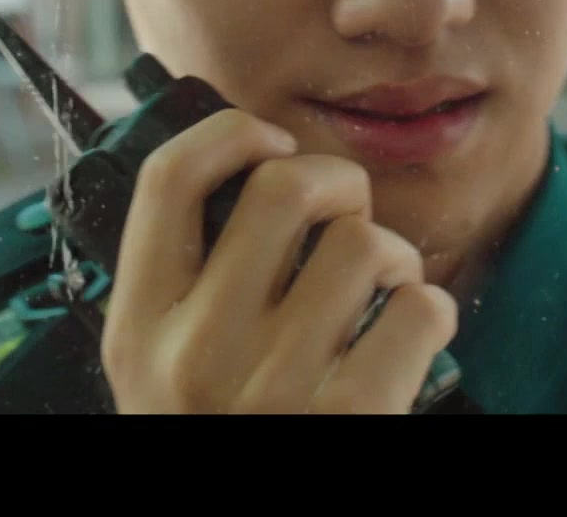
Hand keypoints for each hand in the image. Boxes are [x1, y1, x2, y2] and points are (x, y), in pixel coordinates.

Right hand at [100, 109, 457, 413]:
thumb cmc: (222, 432)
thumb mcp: (164, 372)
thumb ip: (188, 287)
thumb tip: (258, 168)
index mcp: (138, 332)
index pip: (167, 181)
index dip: (228, 134)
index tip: (267, 139)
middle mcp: (196, 357)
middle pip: (282, 191)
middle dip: (335, 181)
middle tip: (347, 212)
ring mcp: (274, 392)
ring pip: (364, 245)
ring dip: (392, 253)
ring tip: (382, 287)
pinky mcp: (353, 420)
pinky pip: (418, 308)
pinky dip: (428, 308)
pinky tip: (406, 332)